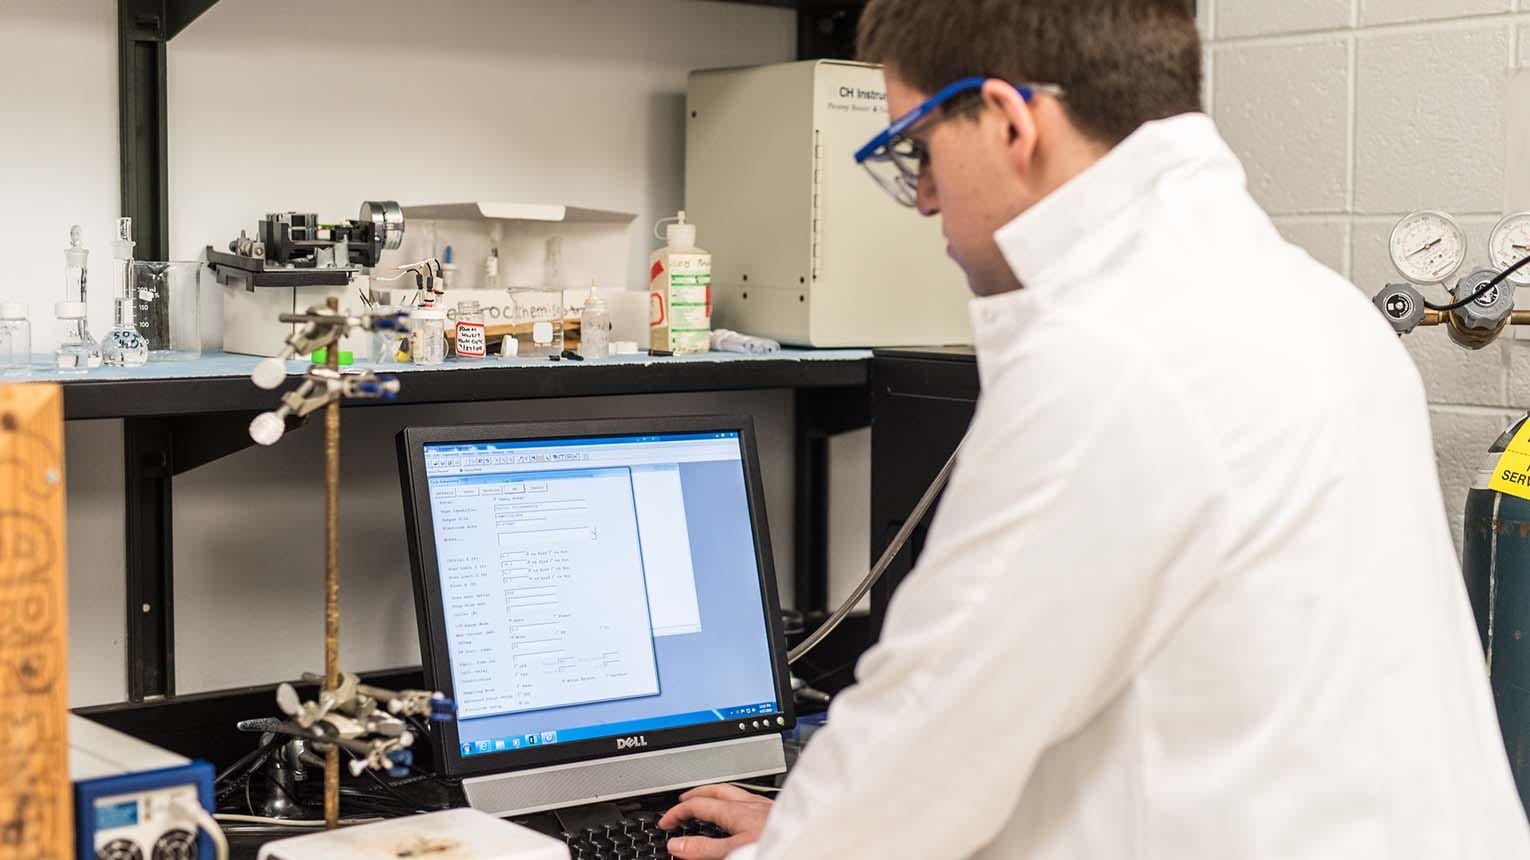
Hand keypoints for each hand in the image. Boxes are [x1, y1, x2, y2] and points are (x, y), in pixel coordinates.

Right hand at [659, 784, 774, 858]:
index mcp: (737, 811)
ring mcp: (765, 805)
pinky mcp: (776, 811)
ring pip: (734, 792)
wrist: (813, 840)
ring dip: (716, 794)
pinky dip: (736, 800)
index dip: (678, 812)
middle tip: (681, 802)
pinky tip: (742, 809)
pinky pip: (750, 799)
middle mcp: (751, 803)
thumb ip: (704, 849)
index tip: (666, 822)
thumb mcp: (734, 851)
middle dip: (696, 794)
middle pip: (716, 790)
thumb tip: (677, 845)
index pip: (699, 805)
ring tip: (708, 801)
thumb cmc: (778, 842)